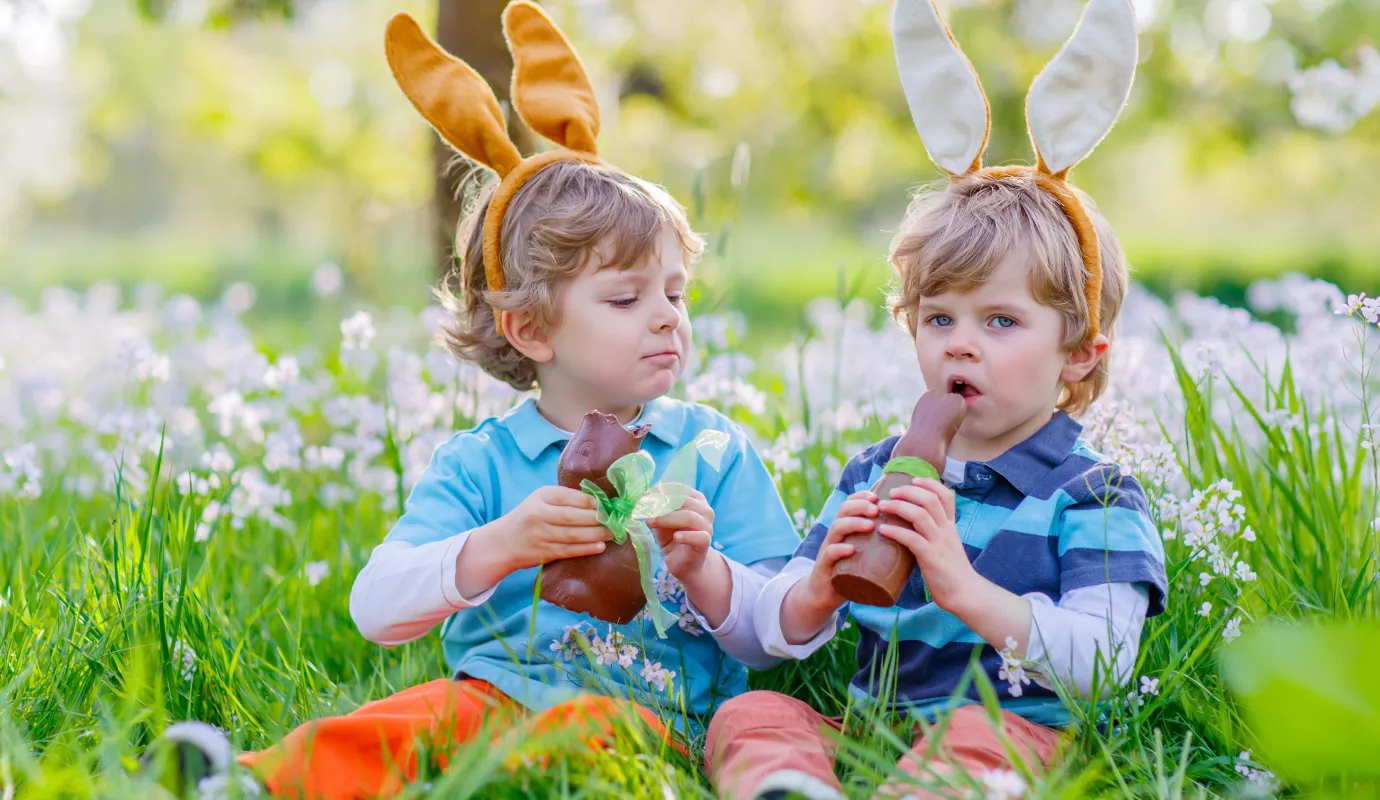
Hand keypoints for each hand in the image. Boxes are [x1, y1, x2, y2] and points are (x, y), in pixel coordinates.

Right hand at [492, 486, 610, 572]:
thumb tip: (598, 502)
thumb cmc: (528, 517)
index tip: (608, 505)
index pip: (571, 497)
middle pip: (574, 517)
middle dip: (598, 519)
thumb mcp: (541, 500)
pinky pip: (569, 550)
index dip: (592, 502)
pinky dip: (586, 549)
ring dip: (596, 535)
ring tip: (613, 533)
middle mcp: (540, 514)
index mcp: (542, 496)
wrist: (503, 542)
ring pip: (573, 535)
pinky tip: (600, 546)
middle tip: (616, 521)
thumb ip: (565, 499)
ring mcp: (541, 535)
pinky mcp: (544, 552)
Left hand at [646, 490, 715, 580]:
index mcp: (696, 501)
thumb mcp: (662, 523)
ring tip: (650, 523)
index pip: (681, 490)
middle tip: (645, 511)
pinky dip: (687, 536)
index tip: (646, 495)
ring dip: (667, 519)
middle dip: (663, 505)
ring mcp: (707, 527)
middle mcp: (705, 511)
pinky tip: (676, 537)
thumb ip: (657, 512)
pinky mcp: (705, 543)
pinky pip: (700, 537)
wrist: (685, 564)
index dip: (663, 491)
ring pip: (690, 517)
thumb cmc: (674, 538)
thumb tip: (644, 502)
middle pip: (685, 502)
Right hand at [800, 489, 881, 608]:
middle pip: (843, 511)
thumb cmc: (852, 572)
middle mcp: (836, 535)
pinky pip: (830, 554)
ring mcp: (829, 549)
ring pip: (837, 528)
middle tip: (877, 509)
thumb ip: (883, 545)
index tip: (878, 495)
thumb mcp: (866, 554)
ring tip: (870, 525)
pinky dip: (839, 549)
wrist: (826, 595)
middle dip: (860, 506)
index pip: (851, 504)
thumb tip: (916, 539)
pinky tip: (850, 549)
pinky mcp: (825, 566)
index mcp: (846, 529)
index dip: (862, 496)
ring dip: (853, 523)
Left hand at [876, 477, 976, 610]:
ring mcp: (939, 543)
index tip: (913, 480)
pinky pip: (912, 539)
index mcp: (950, 526)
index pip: (945, 495)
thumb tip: (911, 527)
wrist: (965, 594)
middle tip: (891, 492)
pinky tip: (883, 530)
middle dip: (909, 491)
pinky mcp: (931, 557)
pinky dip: (896, 531)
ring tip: (883, 506)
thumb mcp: (946, 546)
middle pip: (930, 499)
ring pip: (920, 515)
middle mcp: (946, 530)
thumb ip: (933, 534)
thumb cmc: (951, 572)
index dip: (929, 483)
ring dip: (898, 507)